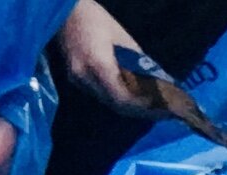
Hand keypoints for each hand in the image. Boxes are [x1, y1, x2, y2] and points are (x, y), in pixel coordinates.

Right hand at [53, 0, 166, 116]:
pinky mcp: (74, 79)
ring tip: (152, 108)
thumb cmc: (94, 19)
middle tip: (162, 112)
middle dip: (141, 111)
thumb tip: (160, 81)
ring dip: (130, 108)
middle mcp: (84, 76)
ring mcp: (76, 79)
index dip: (144, 106)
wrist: (63, 11)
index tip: (164, 108)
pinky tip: (132, 98)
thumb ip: (139, 62)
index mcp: (97, 64)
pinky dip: (118, 100)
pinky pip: (100, 95)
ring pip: (108, 103)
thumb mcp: (122, 37)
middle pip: (116, 104)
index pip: (123, 97)